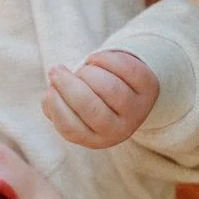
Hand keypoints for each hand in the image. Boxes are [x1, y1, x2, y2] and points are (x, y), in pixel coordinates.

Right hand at [41, 48, 158, 148]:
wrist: (128, 94)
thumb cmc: (90, 102)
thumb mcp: (72, 111)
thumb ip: (53, 107)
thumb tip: (49, 95)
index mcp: (96, 140)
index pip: (71, 127)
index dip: (55, 104)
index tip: (48, 88)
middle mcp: (120, 130)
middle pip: (91, 107)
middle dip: (67, 84)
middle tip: (56, 70)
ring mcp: (138, 110)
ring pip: (108, 87)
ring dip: (86, 72)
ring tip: (82, 70)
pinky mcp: (149, 88)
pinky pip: (125, 68)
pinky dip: (103, 59)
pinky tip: (95, 60)